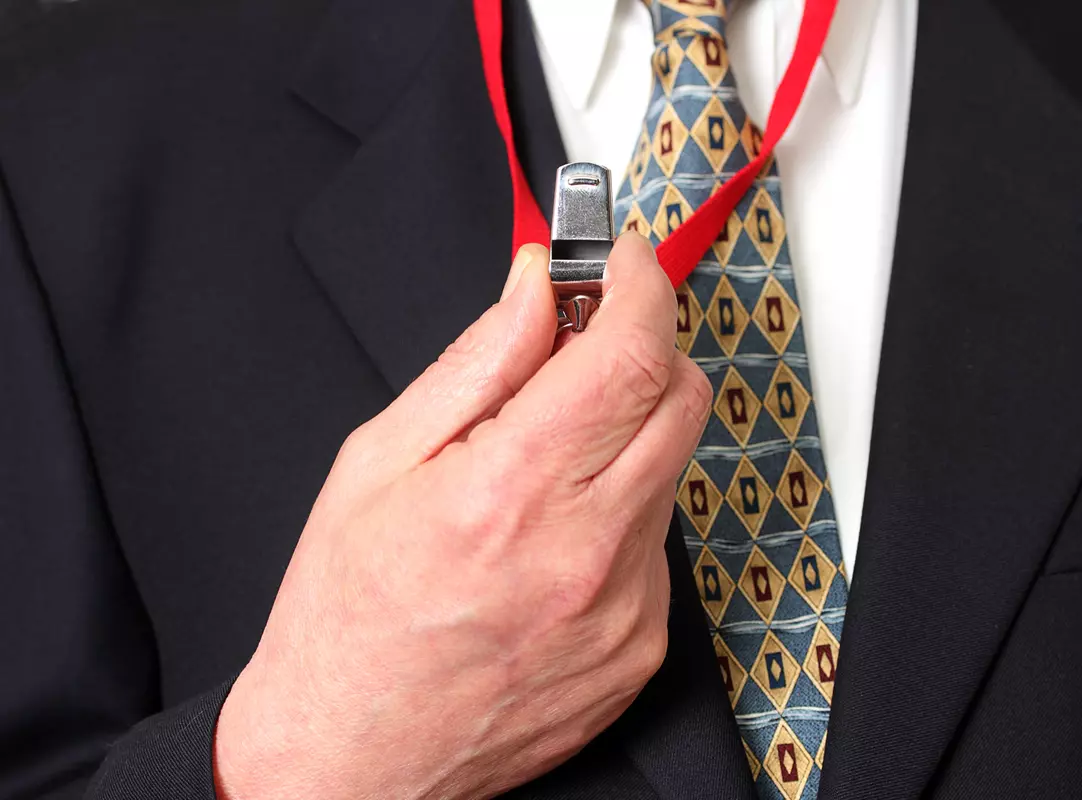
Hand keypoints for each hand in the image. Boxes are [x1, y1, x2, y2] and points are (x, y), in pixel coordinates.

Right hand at [212, 234, 711, 799]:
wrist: (353, 752)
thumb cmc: (347, 615)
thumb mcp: (381, 461)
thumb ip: (478, 363)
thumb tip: (535, 289)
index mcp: (512, 489)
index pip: (631, 354)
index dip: (641, 287)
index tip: (622, 264)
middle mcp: (586, 550)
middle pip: (682, 398)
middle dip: (645, 350)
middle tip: (582, 351)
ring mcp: (626, 606)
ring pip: (673, 467)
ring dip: (626, 437)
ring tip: (543, 468)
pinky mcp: (643, 645)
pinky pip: (660, 541)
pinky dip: (622, 512)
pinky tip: (555, 538)